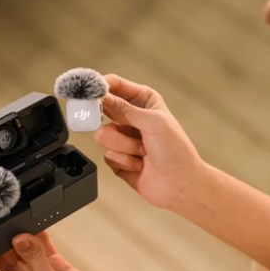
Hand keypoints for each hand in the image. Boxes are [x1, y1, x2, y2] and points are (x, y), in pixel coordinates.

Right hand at [94, 74, 203, 209]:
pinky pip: (107, 154)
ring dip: (123, 146)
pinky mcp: (118, 158)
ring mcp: (124, 138)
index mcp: (144, 101)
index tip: (89, 92)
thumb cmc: (176, 151)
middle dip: (109, 121)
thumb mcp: (153, 122)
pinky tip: (139, 164)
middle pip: (102, 109)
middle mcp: (131, 117)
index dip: (100, 86)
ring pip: (102, 135)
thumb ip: (124, 108)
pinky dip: (124, 160)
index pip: (115, 85)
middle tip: (114, 125)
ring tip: (142, 151)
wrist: (180, 184)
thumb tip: (102, 96)